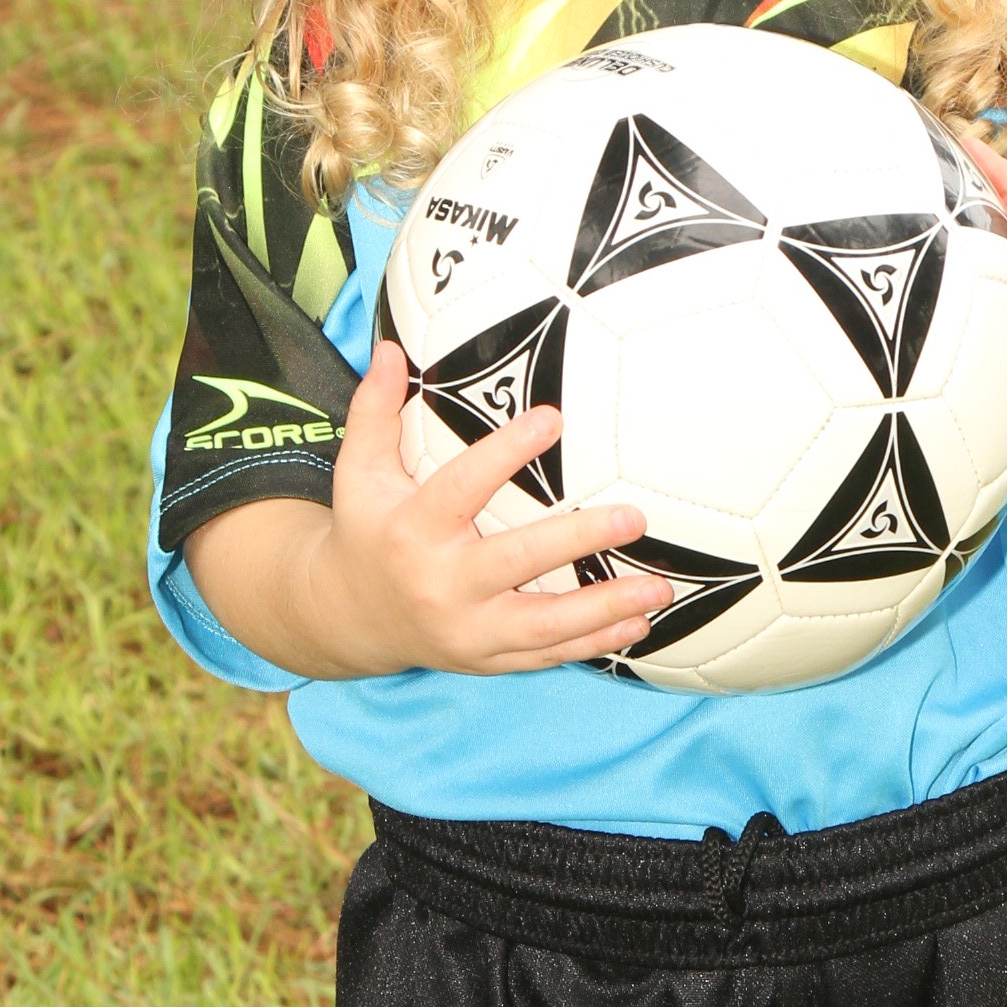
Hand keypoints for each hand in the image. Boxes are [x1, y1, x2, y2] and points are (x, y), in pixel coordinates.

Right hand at [298, 343, 673, 676]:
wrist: (348, 618)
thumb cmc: (367, 529)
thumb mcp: (358, 471)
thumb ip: (373, 410)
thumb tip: (388, 347)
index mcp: (412, 531)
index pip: (461, 487)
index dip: (506, 453)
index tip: (555, 418)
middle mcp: (440, 584)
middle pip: (515, 561)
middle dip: (576, 542)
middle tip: (633, 517)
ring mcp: (466, 629)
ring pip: (543, 624)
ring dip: (605, 608)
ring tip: (659, 589)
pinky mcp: (485, 659)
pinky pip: (545, 654)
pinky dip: (593, 642)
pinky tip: (639, 624)